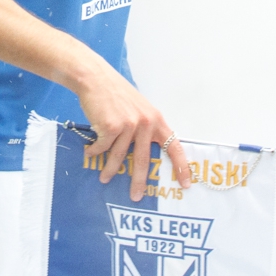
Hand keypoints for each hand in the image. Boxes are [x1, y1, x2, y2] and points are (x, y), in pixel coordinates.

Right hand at [71, 57, 189, 200]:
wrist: (95, 78)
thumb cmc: (115, 94)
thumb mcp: (138, 108)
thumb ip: (144, 127)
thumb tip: (145, 151)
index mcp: (156, 120)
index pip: (174, 147)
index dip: (181, 167)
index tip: (185, 184)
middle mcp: (145, 124)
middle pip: (144, 160)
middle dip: (139, 181)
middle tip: (136, 197)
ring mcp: (128, 125)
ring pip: (119, 156)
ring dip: (110, 170)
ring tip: (104, 178)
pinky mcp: (110, 127)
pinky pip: (102, 147)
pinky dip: (95, 152)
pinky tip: (89, 153)